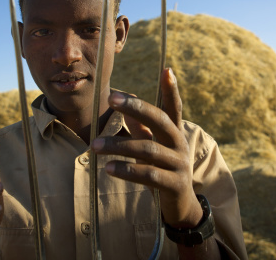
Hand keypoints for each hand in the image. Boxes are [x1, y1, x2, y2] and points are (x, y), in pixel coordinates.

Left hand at [92, 68, 202, 227]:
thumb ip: (141, 127)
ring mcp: (179, 164)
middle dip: (135, 108)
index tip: (167, 69)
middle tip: (111, 99)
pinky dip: (127, 170)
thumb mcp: (152, 146)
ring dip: (118, 146)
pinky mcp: (174, 185)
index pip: (174, 107)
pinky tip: (108, 168)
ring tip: (94, 145)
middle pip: (159, 120)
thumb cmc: (162, 168)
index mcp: (174, 132)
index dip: (172, 89)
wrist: (181, 205)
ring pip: (147, 150)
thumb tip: (125, 104)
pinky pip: (148, 175)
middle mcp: (179, 143)